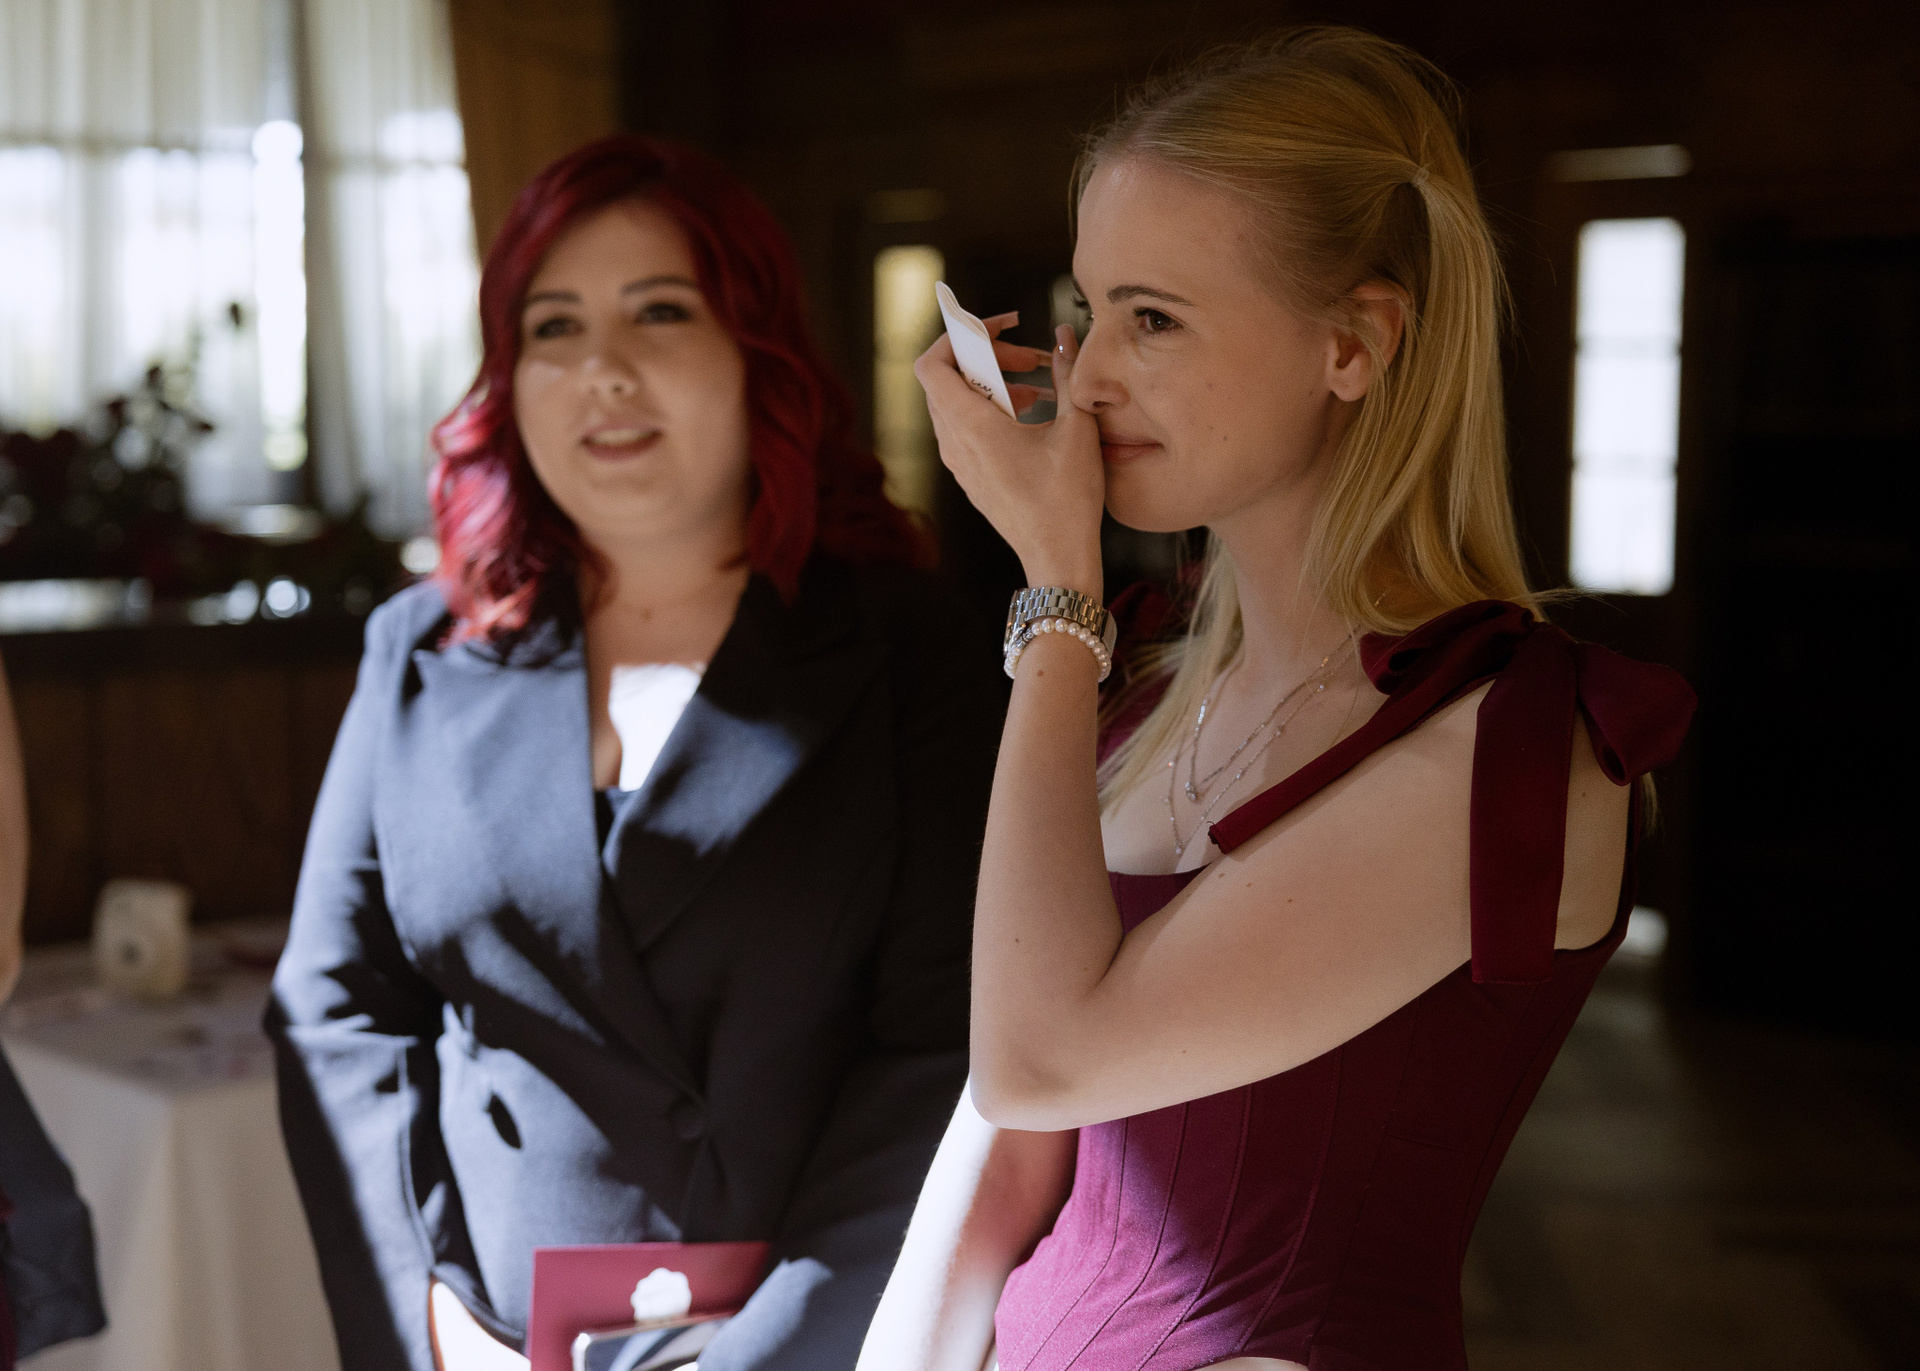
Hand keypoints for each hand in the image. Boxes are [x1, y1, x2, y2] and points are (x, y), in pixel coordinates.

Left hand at [915, 316, 1104, 596]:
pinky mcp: (971, 477)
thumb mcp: (1077, 428)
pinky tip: (1033, 413)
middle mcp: (955, 444)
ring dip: (992, 384)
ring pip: (958, 404)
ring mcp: (960, 464)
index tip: (998, 330)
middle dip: (986, 357)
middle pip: (948, 380)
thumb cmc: (1067, 500)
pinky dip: (991, 410)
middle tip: (1031, 357)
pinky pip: (966, 429)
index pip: (932, 364)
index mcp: (972, 427)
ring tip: (1038, 386)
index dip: (958, 336)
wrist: (1058, 558)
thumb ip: (1068, 374)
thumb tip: (1065, 335)